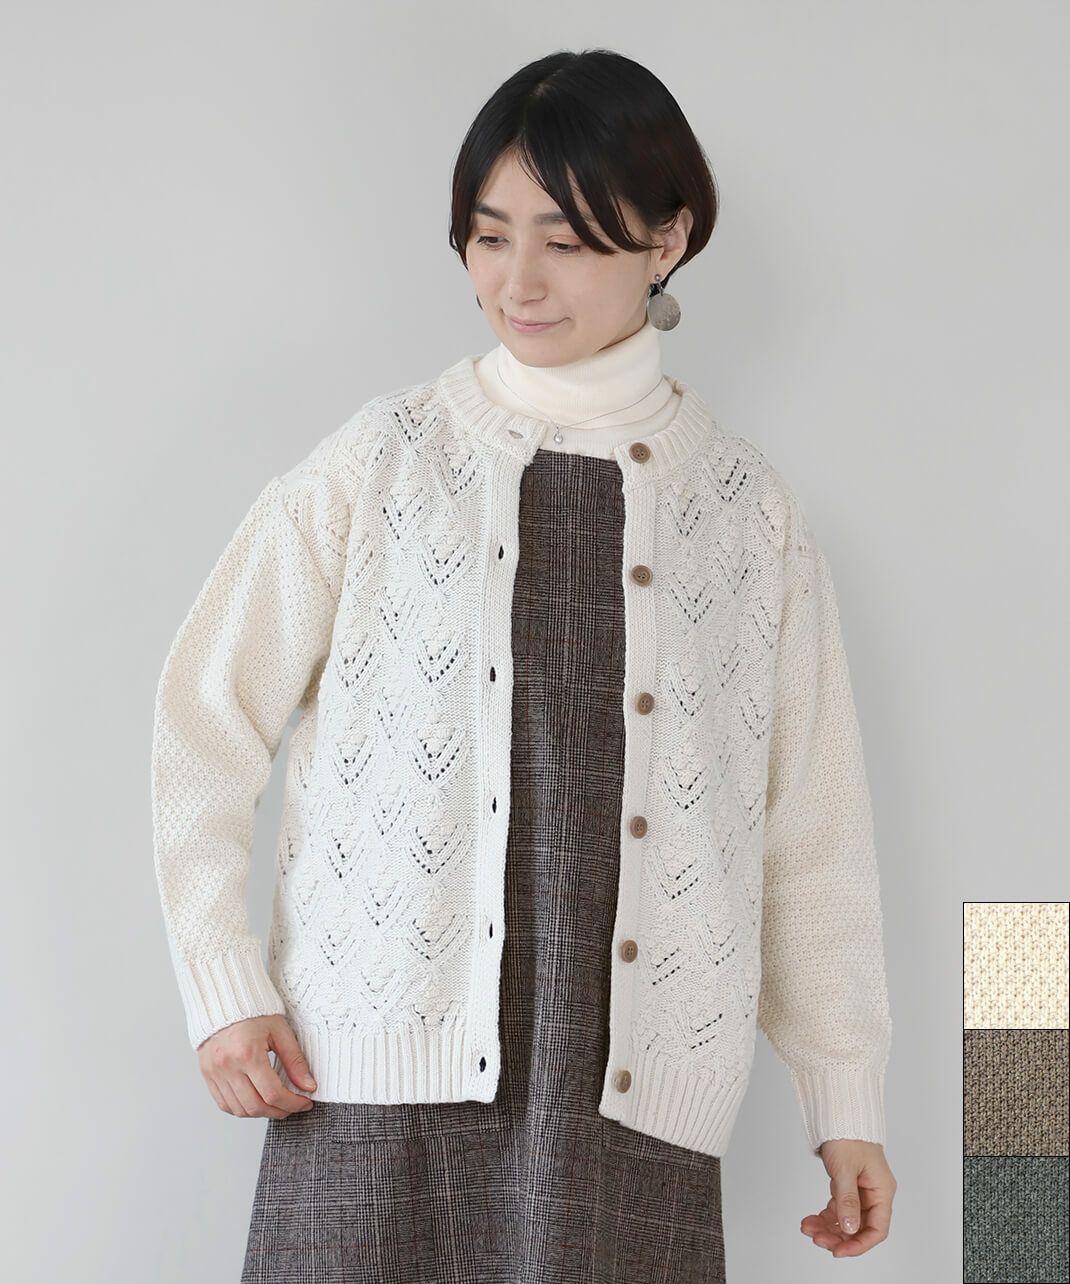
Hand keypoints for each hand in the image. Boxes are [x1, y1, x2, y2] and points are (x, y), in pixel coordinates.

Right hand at [197, 1015, 317, 1118]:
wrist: (225, 1000)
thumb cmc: (254, 1012)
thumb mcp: (280, 1031)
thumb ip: (295, 1061)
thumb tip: (308, 1085)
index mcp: (247, 1053)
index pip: (273, 1093)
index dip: (293, 1103)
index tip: (305, 1102)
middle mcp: (228, 1066)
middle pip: (256, 1106)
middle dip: (279, 1111)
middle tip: (293, 1106)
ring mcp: (214, 1073)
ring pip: (239, 1110)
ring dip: (261, 1112)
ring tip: (276, 1104)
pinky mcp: (207, 1075)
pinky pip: (224, 1104)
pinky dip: (242, 1109)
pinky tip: (255, 1101)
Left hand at [800, 1139, 896, 1256]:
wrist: (838, 1112)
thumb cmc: (847, 1134)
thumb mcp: (845, 1169)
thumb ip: (847, 1200)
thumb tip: (850, 1230)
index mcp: (881, 1190)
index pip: (877, 1229)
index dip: (859, 1244)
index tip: (838, 1251)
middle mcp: (874, 1192)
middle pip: (860, 1227)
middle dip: (838, 1236)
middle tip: (816, 1238)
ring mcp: (860, 1189)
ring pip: (847, 1219)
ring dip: (829, 1227)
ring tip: (808, 1228)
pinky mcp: (848, 1185)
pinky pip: (839, 1208)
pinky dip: (826, 1215)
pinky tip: (812, 1219)